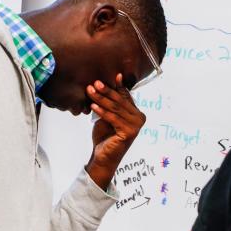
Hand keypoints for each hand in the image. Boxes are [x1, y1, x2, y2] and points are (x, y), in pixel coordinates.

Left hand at [85, 74, 146, 189]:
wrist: (103, 156)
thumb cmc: (105, 136)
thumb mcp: (108, 115)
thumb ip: (111, 102)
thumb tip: (107, 82)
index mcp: (137, 113)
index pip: (126, 96)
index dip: (118, 86)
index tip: (112, 74)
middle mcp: (139, 118)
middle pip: (120, 101)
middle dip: (106, 91)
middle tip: (95, 83)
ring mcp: (136, 126)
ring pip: (115, 108)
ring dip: (101, 99)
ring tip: (90, 91)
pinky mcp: (129, 132)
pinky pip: (113, 118)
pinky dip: (102, 111)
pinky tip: (93, 105)